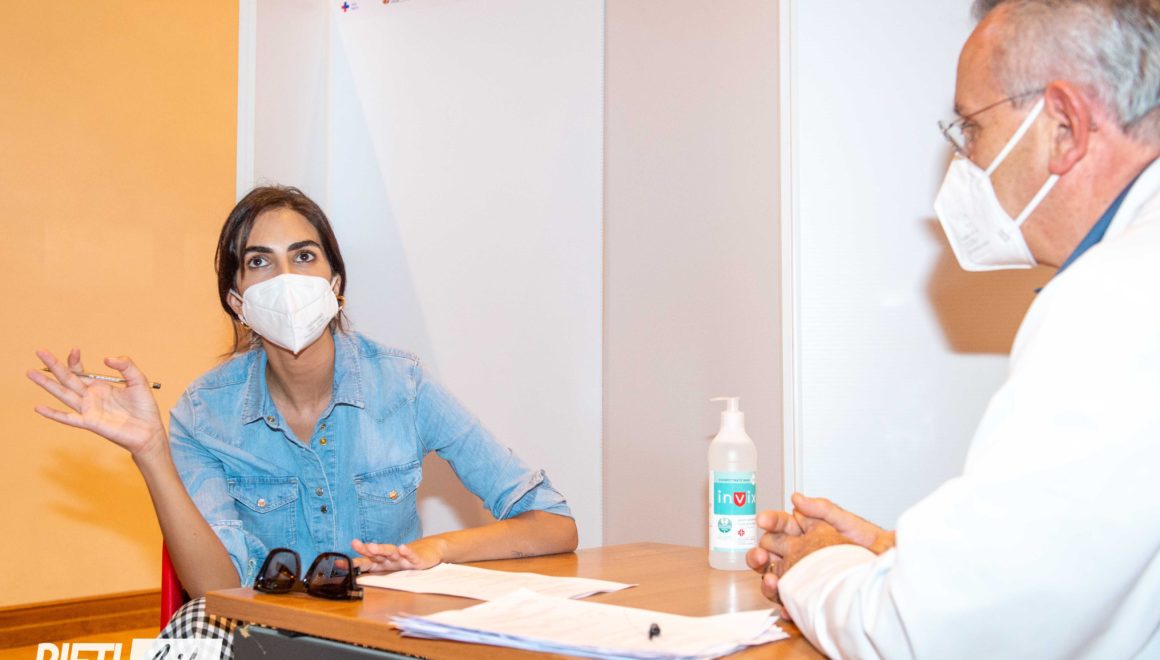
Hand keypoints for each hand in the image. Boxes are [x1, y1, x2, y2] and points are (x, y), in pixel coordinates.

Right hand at [27, 349, 165, 456]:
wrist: (149, 430)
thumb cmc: (144, 407)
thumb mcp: (138, 380)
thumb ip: (126, 366)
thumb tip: (106, 359)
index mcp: (100, 386)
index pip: (80, 372)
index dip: (74, 361)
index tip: (74, 350)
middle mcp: (90, 397)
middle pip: (67, 379)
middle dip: (53, 366)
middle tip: (39, 351)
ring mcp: (88, 409)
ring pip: (63, 394)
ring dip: (47, 384)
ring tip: (30, 373)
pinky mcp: (90, 422)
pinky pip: (69, 418)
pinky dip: (54, 414)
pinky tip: (39, 408)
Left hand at [351, 537, 446, 571]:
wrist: (429, 551)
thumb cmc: (405, 559)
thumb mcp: (388, 566)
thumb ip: (372, 569)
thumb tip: (351, 576)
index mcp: (382, 562)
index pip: (365, 561)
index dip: (353, 562)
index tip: (338, 562)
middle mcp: (390, 559)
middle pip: (377, 554)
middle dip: (366, 550)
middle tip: (356, 544)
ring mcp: (403, 558)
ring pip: (391, 553)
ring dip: (382, 549)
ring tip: (372, 547)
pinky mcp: (416, 559)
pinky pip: (411, 556)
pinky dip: (407, 552)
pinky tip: (403, 548)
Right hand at [746, 493, 892, 610]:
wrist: (884, 566)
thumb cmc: (868, 542)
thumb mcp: (845, 521)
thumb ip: (821, 508)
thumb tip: (797, 498)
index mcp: (803, 531)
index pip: (778, 524)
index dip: (769, 521)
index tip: (763, 521)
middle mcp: (796, 552)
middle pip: (767, 552)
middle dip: (759, 553)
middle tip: (761, 555)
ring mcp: (798, 574)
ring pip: (771, 576)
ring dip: (767, 579)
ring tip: (773, 580)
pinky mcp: (804, 594)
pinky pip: (788, 600)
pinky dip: (785, 603)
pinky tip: (786, 604)